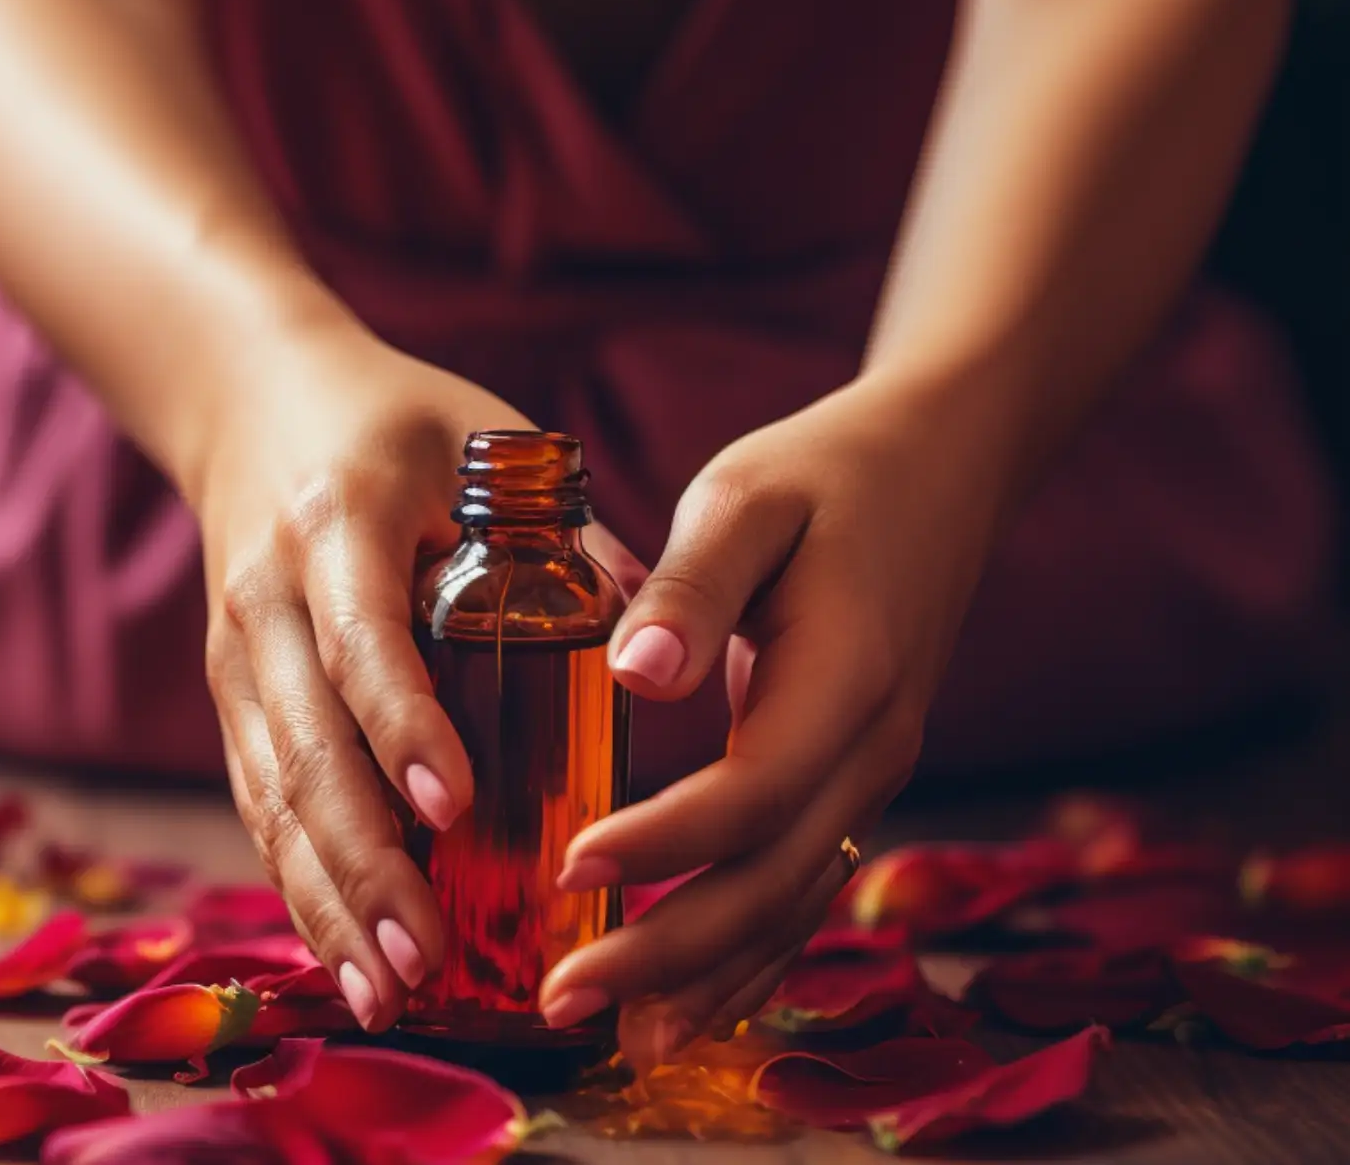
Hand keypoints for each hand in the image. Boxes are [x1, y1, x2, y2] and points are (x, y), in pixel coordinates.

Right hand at [179, 325, 642, 1032]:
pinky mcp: (233, 698)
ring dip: (328, 899)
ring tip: (390, 990)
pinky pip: (262, 805)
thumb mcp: (488, 441)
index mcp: (339, 522)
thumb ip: (572, 536)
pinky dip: (303, 888)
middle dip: (363, 861)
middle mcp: (267, 595)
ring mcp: (236, 654)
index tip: (453, 806)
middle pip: (305, 747)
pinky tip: (352, 961)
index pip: (362, 637)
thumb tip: (671, 648)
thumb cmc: (397, 424)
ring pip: (272, 795)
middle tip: (427, 953)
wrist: (248, 399)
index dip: (401, 724)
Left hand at [535, 377, 1004, 1054]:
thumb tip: (636, 672)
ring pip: (793, 904)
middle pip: (772, 881)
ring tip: (616, 1039)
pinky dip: (749, 955)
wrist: (941, 468)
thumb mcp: (748, 495)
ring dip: (707, 977)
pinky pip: (805, 889)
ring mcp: (873, 775)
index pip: (750, 792)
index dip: (661, 842)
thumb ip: (693, 582)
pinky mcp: (853, 782)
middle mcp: (874, 747)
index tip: (568, 867)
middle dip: (670, 953)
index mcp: (847, 676)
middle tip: (564, 1000)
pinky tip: (686, 1006)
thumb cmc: (825, 474)